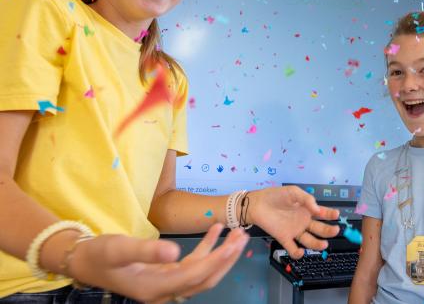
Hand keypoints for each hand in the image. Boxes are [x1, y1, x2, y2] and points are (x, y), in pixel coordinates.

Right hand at [67, 224, 248, 302]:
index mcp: (154, 288)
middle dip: (226, 259)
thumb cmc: (99, 254)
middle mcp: (164, 291)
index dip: (216, 260)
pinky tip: (215, 230)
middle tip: (243, 237)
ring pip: (201, 271)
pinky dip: (206, 248)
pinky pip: (192, 263)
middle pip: (204, 278)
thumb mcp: (119, 248)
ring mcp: (166, 283)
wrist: (83, 261)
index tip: (234, 244)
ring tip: (236, 233)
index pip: (194, 275)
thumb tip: (174, 250)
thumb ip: (146, 250)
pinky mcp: (165, 273)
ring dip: (220, 253)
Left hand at [248, 186, 339, 258]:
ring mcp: (295, 231)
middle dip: (329, 231)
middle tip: (335, 230)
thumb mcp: (293, 192)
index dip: (331, 214)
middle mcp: (303, 222)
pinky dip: (297, 253)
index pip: (323, 213)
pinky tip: (300, 251)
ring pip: (310, 241)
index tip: (336, 214)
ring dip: (318, 244)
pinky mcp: (284, 238)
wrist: (257, 203)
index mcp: (307, 209)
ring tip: (324, 244)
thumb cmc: (275, 195)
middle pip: (320, 229)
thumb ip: (307, 199)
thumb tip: (318, 210)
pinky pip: (293, 249)